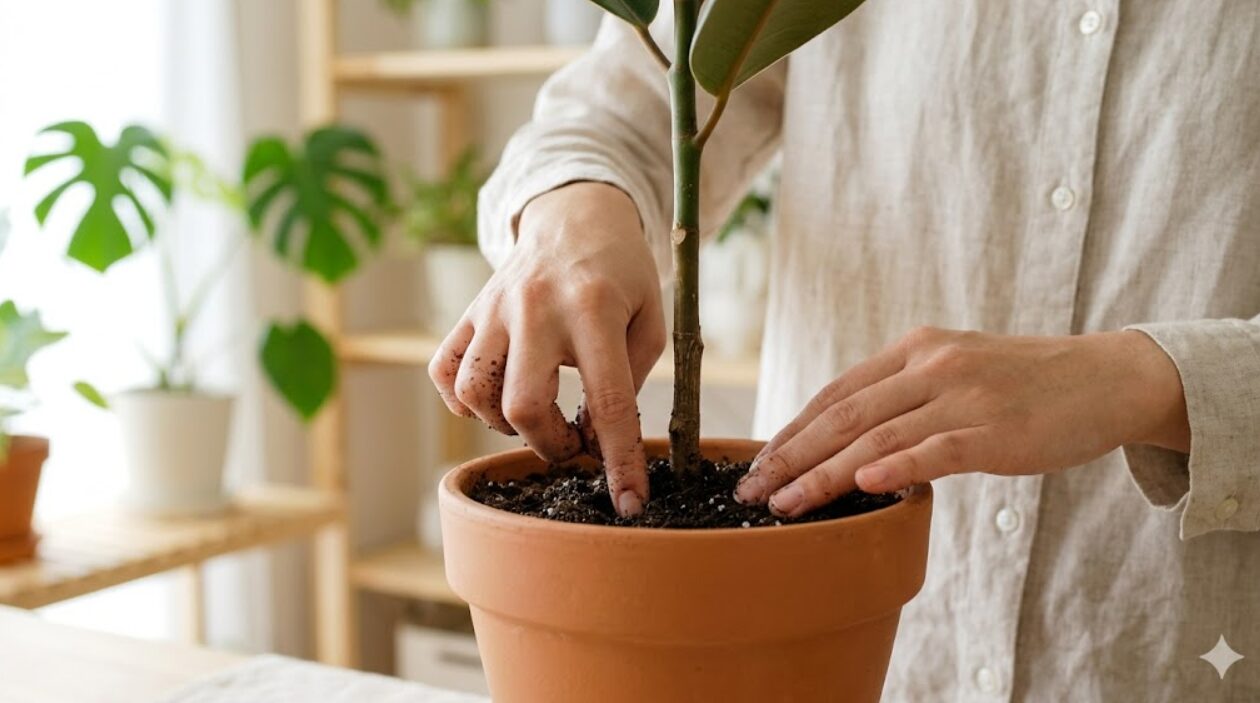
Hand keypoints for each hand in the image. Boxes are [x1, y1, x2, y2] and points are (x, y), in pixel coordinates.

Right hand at [428, 182, 665, 516]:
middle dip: (551, 444)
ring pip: (475, 394)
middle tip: (574, 440)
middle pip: (524, 406)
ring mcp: (495, 309)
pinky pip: (444, 371)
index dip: (620, 460)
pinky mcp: (470, 312)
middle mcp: (536, 309)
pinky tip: (494, 397)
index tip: (630, 502)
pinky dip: (463, 400)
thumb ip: (628, 380)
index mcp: (594, 310)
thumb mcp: (650, 320)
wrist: (576, 217)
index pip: (607, 401)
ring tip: (536, 412)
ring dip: (506, 424)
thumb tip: (595, 440)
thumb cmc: (623, 275)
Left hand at [735, 327, 1189, 517]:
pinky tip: (862, 486)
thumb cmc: (1026, 383)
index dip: (792, 429)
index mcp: (914, 348)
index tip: (758, 463)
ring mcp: (962, 395)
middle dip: (791, 456)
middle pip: (843, 415)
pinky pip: (936, 450)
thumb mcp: (956, 369)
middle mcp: (931, 364)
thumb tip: (851, 440)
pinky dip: (896, 468)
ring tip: (787, 505)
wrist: (1106, 378)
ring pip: (877, 437)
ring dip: (824, 474)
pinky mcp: (994, 429)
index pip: (836, 392)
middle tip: (753, 492)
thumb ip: (905, 395)